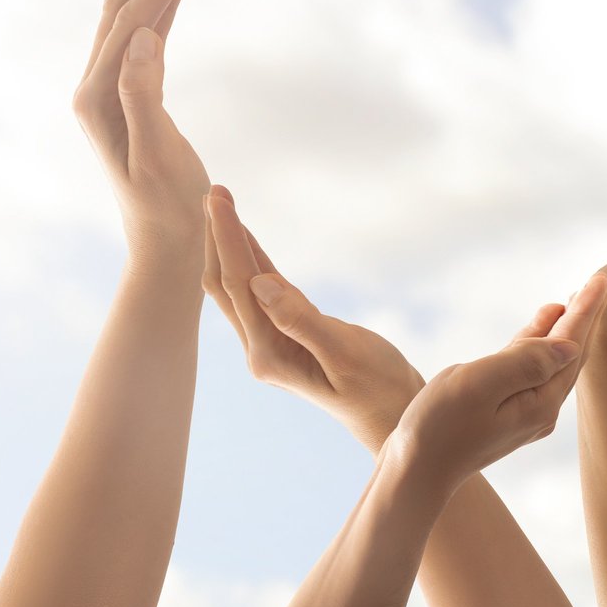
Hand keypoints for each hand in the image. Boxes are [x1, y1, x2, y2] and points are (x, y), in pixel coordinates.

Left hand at [73, 0, 210, 264]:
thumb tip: (143, 39)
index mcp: (96, 99)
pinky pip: (141, 40)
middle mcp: (93, 89)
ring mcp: (107, 92)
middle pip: (121, 12)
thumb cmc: (167, 206)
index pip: (128, 22)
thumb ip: (144, 95)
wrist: (164, 242)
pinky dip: (161, 9)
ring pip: (128, 21)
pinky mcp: (126, 97)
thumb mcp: (158, 153)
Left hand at [201, 185, 423, 451]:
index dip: (226, 239)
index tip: (217, 199)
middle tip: (211, 190)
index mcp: (268, 354)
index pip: (238, 285)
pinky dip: (253, 259)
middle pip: (226, 284)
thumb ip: (302, 320)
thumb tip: (260, 283)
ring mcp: (271, 343)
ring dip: (229, 245)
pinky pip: (263, 291)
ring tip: (219, 204)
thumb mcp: (345, 354)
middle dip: (216, 237)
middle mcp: (260, 349)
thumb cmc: (378, 389)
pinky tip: (245, 236)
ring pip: (240, 286)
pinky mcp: (287, 335)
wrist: (395, 416)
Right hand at [385, 274, 606, 486]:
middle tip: (596, 285)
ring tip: (567, 302)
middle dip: (581, 320)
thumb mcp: (479, 385)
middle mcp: (540, 410)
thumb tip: (567, 346)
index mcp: (540, 401)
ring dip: (558, 332)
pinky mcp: (501, 414)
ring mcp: (521, 414)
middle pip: (568, 355)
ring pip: (548, 363)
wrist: (415, 470)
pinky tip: (533, 334)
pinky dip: (533, 348)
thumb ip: (525, 362)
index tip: (603, 280)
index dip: (586, 311)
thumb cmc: (439, 425)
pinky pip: (526, 372)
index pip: (571, 346)